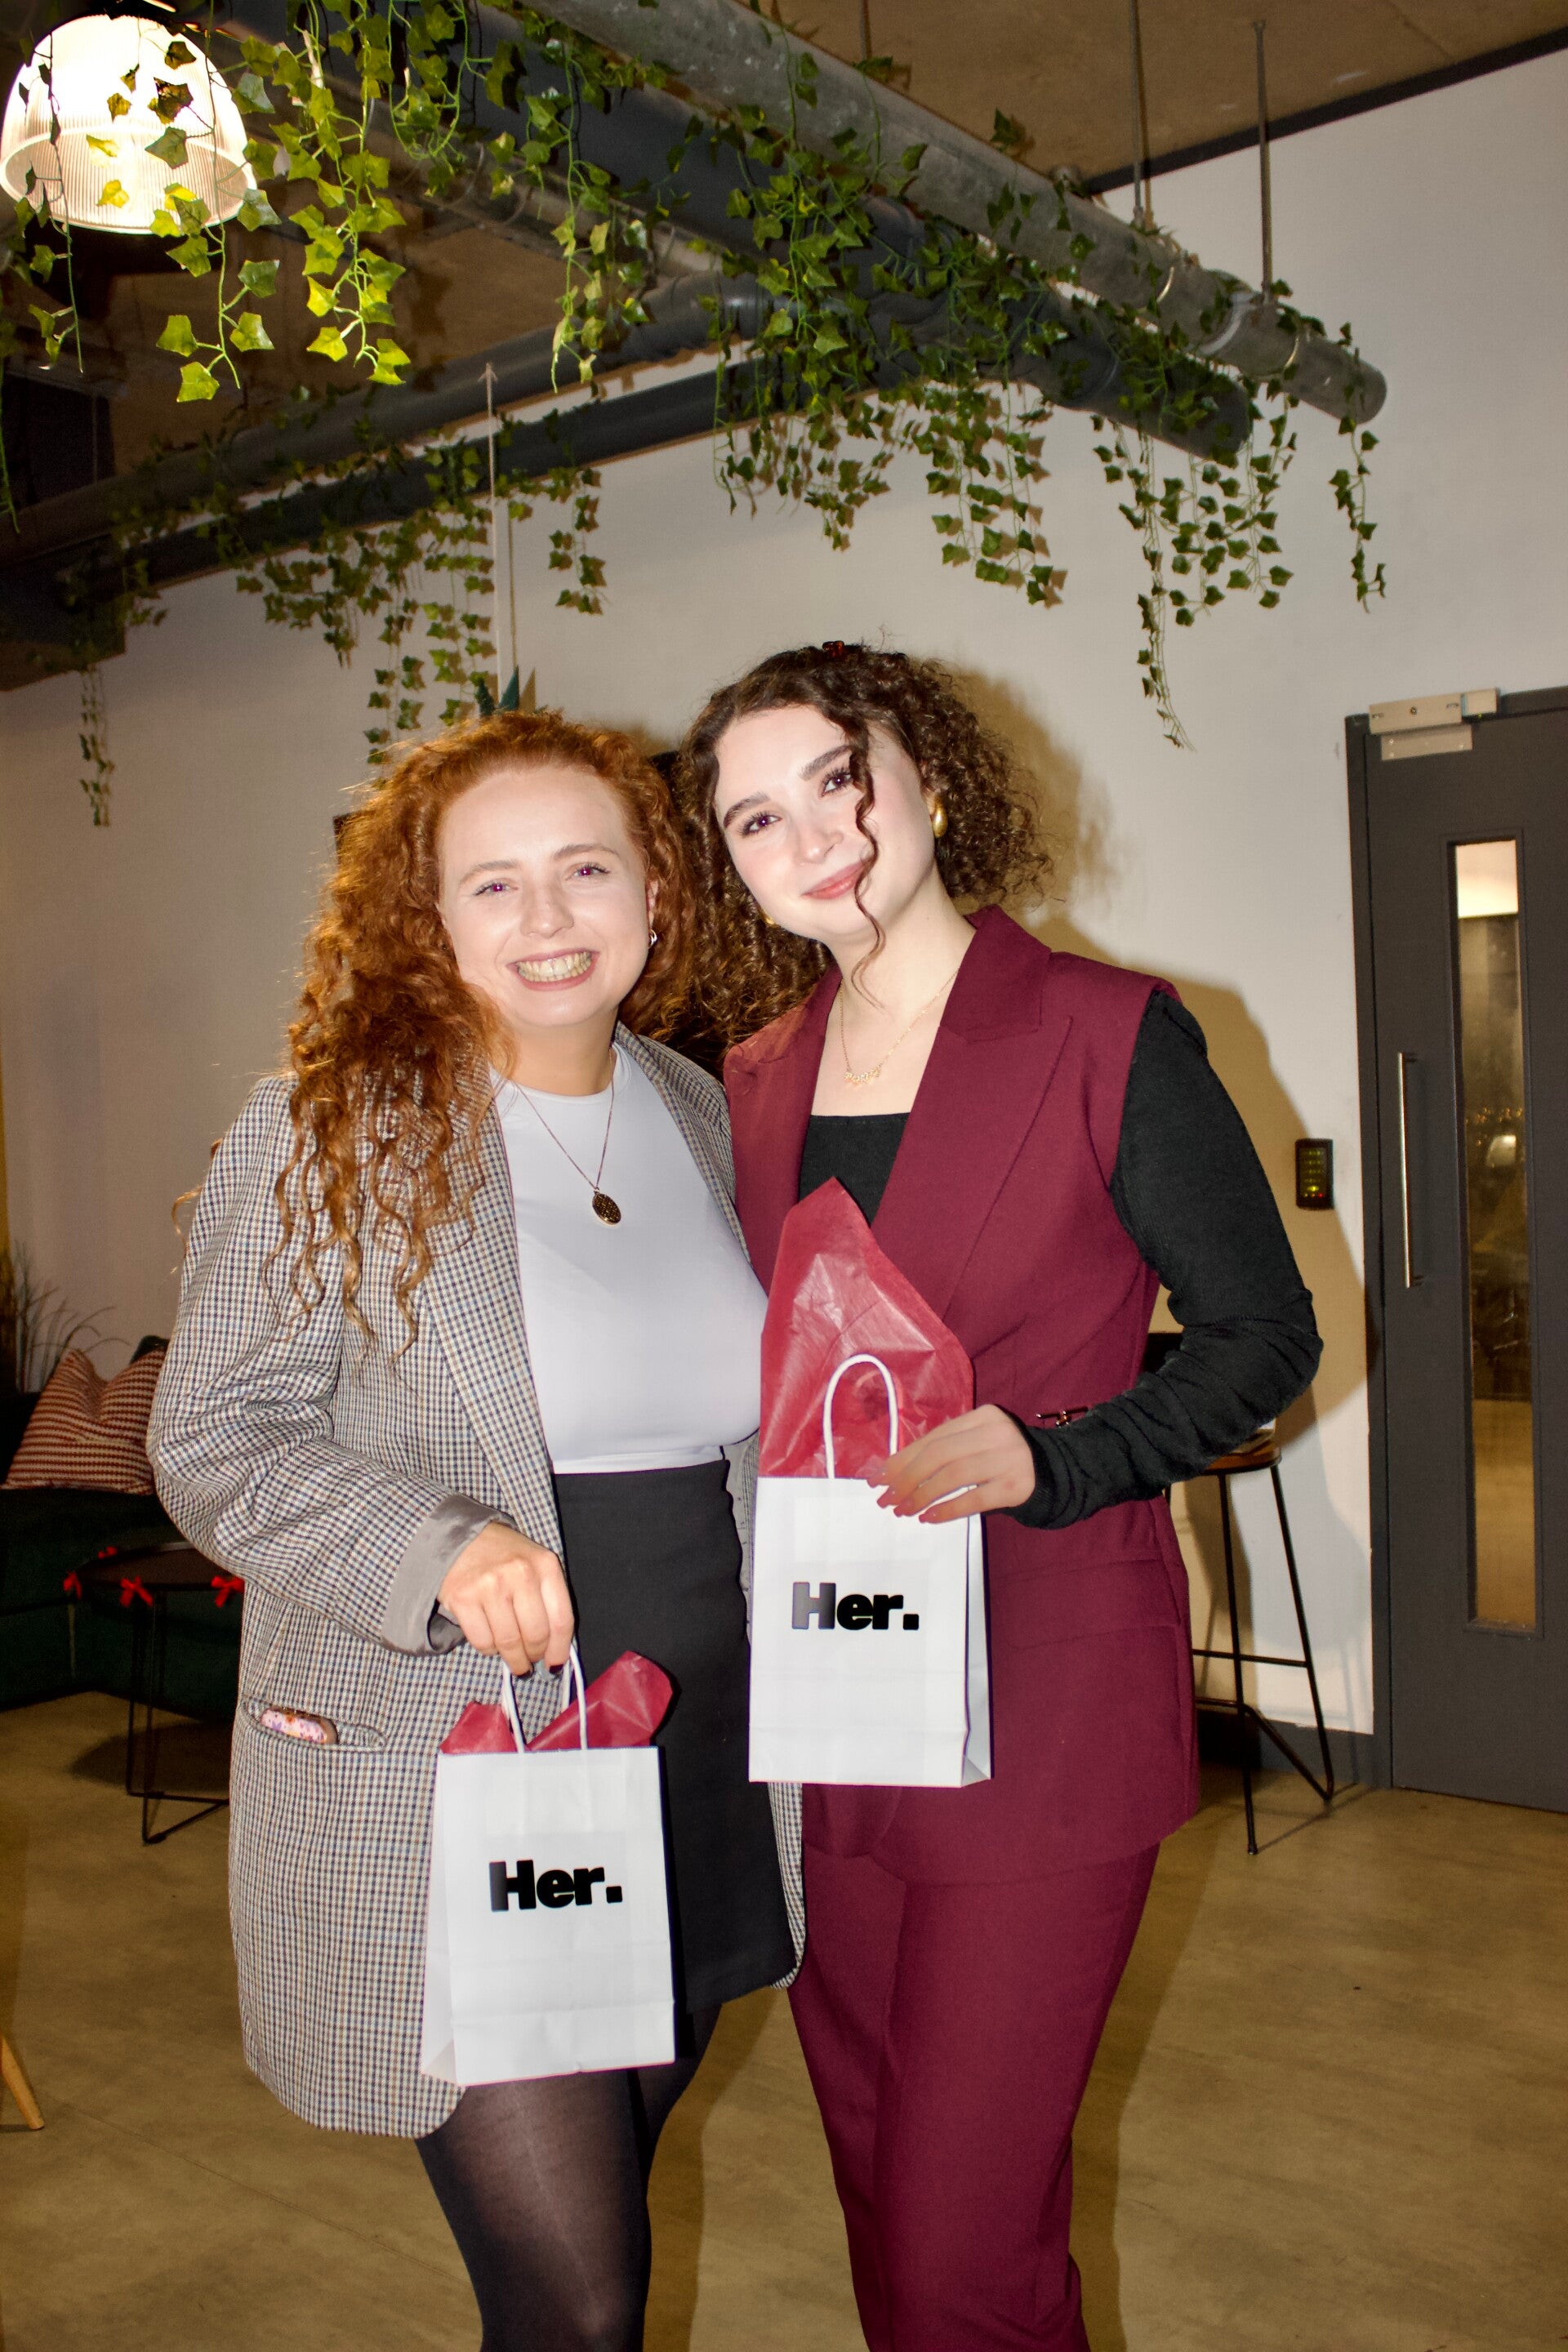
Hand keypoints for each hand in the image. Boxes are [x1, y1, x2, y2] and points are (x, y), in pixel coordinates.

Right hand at [438, 1521, 574, 1673]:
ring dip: (513, 1659)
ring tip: (513, 1658)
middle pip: (535, 1635)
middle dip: (533, 1656)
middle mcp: (520, 1573)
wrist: (462, 1539)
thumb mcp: (536, 1565)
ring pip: (508, 1643)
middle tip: (529, 1661)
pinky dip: (489, 1650)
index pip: (561, 1619)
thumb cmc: (505, 1557)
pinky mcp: (463, 1598)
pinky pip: (482, 1642)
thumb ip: (548, 1600)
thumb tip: (554, 1650)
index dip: (559, 1649)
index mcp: (545, 1565)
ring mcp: (490, 1586)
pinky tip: (491, 1642)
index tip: (555, 1663)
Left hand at [870, 1405, 1035, 1523]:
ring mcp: (1010, 1458)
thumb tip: (890, 1472)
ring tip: (903, 1510)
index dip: (902, 1458)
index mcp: (983, 1416)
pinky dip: (948, 1509)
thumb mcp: (974, 1445)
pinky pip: (974, 1498)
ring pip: (954, 1475)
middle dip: (907, 1478)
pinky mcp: (1017, 1486)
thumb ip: (942, 1452)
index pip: (934, 1437)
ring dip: (922, 1495)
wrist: (1052, 1474)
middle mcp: (997, 1432)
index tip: (878, 1479)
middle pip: (940, 1454)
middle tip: (887, 1500)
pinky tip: (929, 1518)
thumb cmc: (1000, 1460)